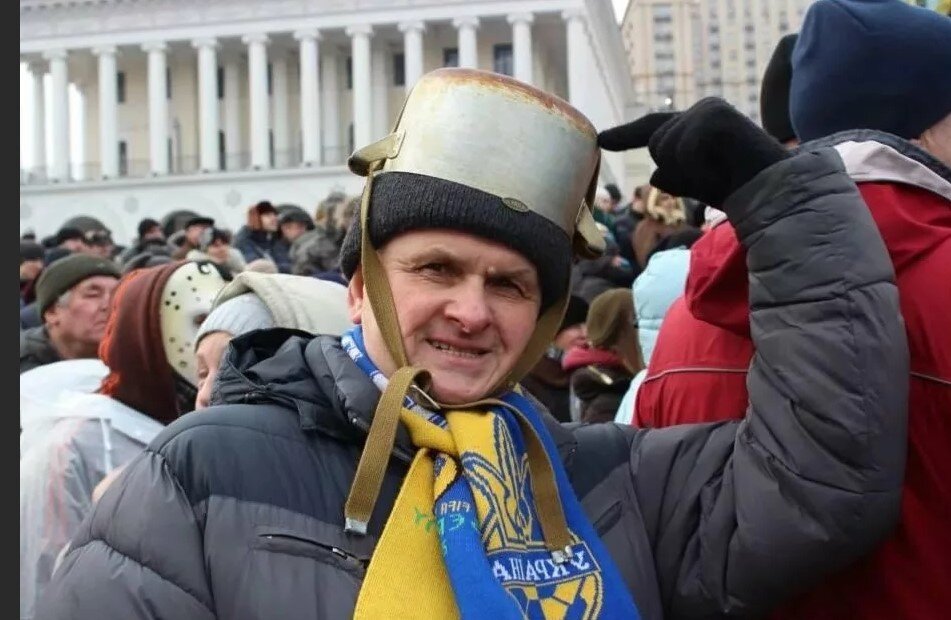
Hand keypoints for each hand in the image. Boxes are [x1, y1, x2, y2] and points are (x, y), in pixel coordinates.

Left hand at [598, 98, 788, 207]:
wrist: (773, 191)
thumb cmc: (739, 188)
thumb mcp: (698, 185)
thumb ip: (676, 177)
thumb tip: (654, 174)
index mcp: (695, 124)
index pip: (652, 128)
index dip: (626, 135)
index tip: (602, 140)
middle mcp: (700, 110)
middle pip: (656, 144)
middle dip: (675, 169)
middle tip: (712, 176)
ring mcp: (708, 110)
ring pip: (665, 148)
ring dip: (688, 170)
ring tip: (719, 171)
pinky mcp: (715, 116)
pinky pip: (683, 150)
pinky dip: (698, 168)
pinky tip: (722, 168)